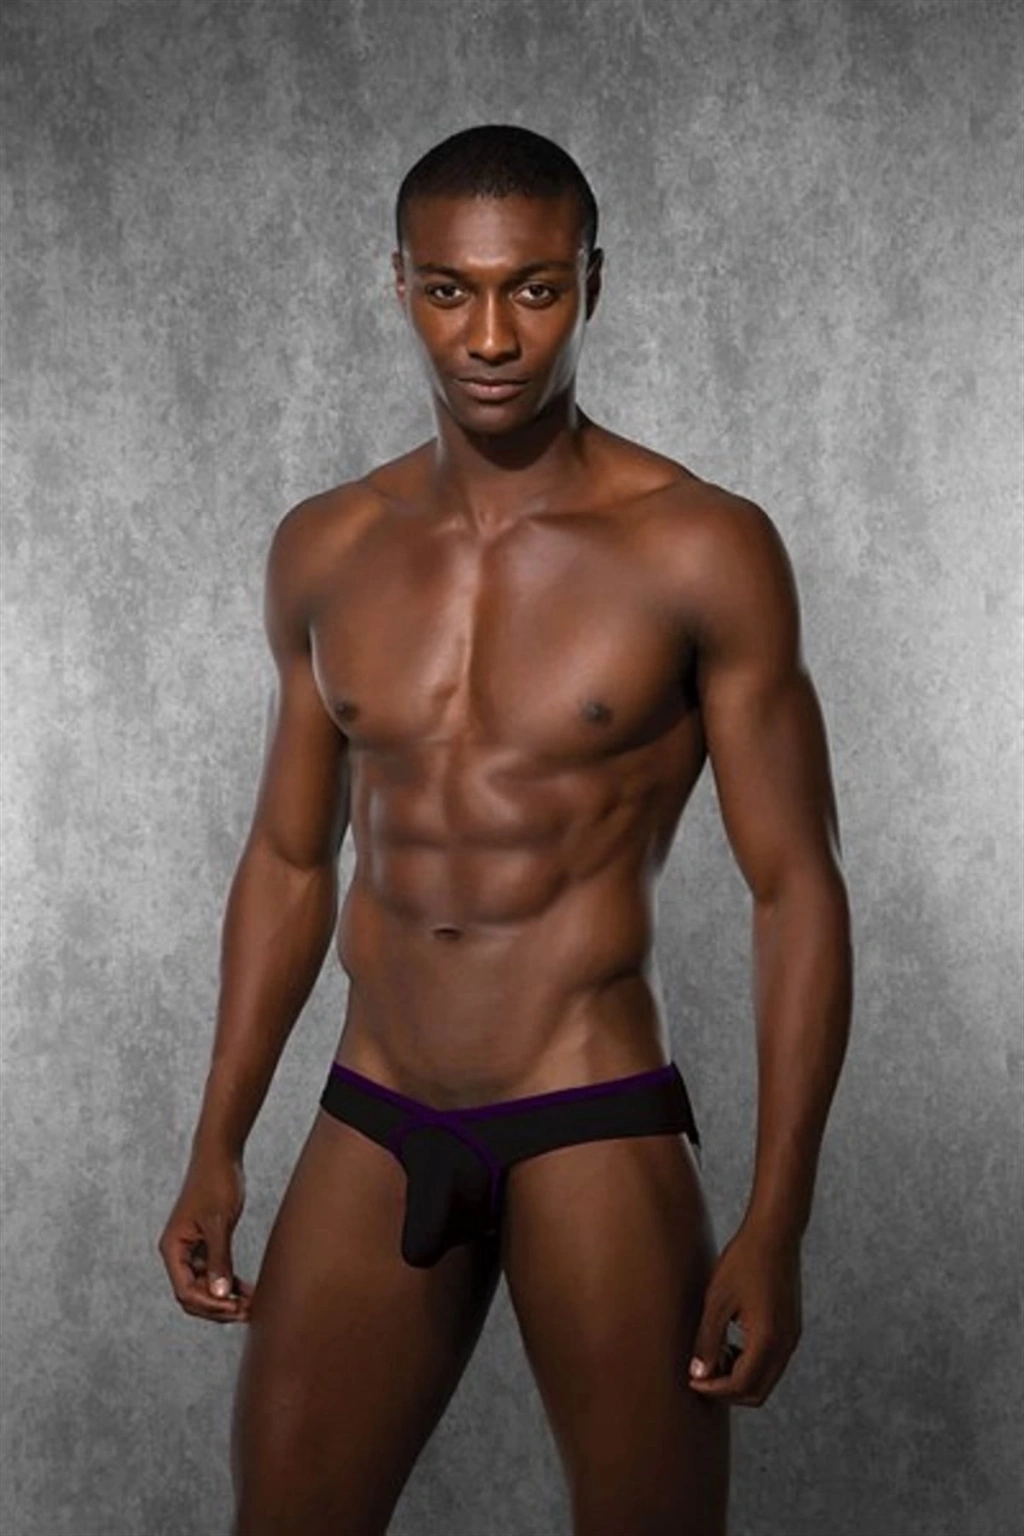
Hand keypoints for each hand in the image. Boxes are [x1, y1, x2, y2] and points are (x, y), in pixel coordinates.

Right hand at [158, 1152, 253, 1323]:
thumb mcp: (219, 1222)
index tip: (235, 1308)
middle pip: (192, 1295)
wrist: (219, 1155)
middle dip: (217, 1307)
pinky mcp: (205, 1243)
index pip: (186, 1291)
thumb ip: (219, 1259)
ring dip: (225, 1298)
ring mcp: (191, 1249)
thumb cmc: (215, 1182)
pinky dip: (228, 1283)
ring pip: (204, 1286)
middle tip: (246, 1312)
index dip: (210, 1305)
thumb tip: (220, 1294)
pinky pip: (213, 1273)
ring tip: (251, 1305)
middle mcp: (178, 1253)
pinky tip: (247, 1290)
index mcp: (173, 1249)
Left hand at [687, 1219, 802, 1406]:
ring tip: (713, 1356)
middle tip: (701, 1374)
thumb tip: (698, 1374)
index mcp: (767, 1340)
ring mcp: (792, 1337)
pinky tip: (730, 1344)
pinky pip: (772, 1362)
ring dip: (739, 1378)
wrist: (775, 1234)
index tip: (692, 1380)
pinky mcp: (791, 1329)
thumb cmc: (743, 1261)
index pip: (741, 1386)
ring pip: (766, 1379)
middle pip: (757, 1392)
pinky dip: (750, 1364)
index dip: (714, 1389)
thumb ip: (707, 1341)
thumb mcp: (717, 1301)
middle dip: (727, 1390)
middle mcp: (786, 1345)